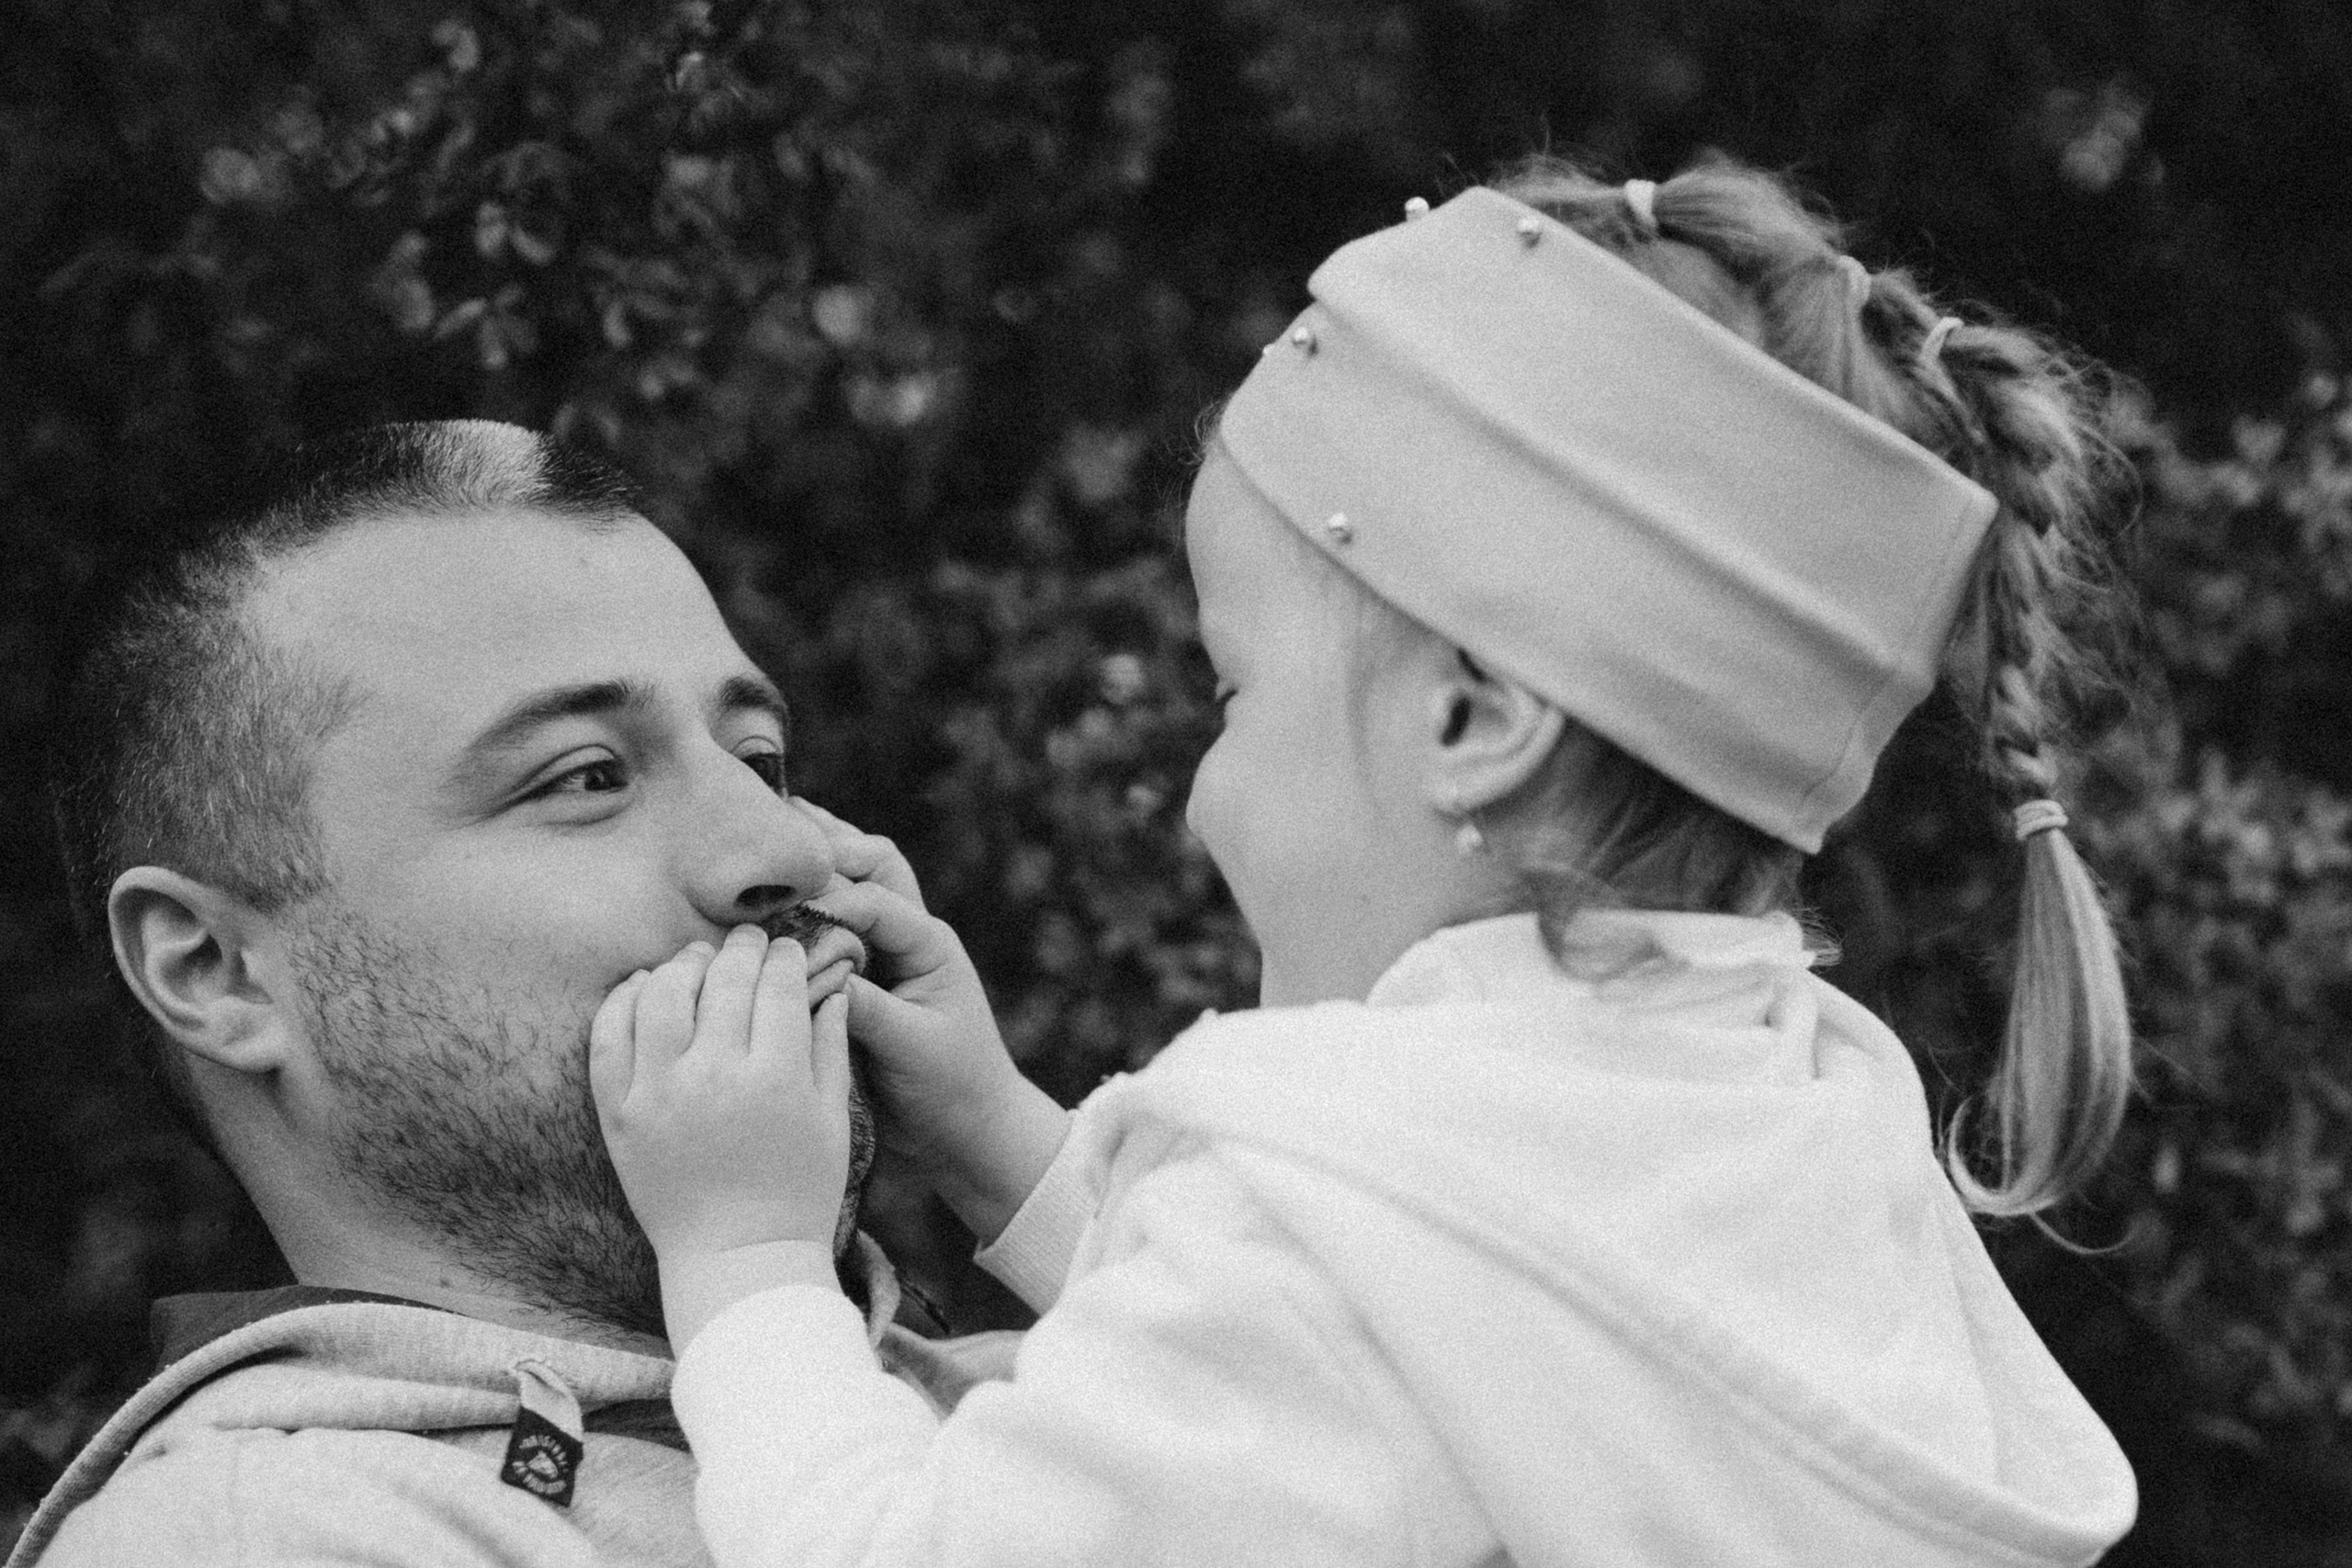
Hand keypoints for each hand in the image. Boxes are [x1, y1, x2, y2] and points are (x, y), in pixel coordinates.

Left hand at [591, 927, 850, 1341]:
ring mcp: (658, 1094)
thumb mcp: (832, 1120)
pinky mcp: (619, 1114)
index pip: (778, 986)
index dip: (785, 957)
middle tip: (748, 939)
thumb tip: (829, 987)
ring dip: (683, 965)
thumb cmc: (799, 1193)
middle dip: (741, 949)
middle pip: (723, 982)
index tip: (788, 947)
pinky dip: (624, 1001)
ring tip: (697, 958)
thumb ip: (829, 1048)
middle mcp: (713, 1078)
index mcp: (774, 1079)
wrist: (738, 1261)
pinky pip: (609, 1038)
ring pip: (662, 995)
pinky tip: (645, 986)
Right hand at [793, 800, 1069, 1241]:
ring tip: (761, 839)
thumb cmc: (952, 1089)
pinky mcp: (861, 977)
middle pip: (870, 865)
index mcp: (928, 944)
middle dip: (828, 843)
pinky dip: (802, 906)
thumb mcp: (911, 1048)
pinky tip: (760, 900)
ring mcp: (885, 954)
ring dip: (815, 865)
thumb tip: (813, 975)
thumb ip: (866, 1008)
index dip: (830, 896)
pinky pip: (829, 928)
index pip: (875, 899)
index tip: (785, 906)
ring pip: (851, 886)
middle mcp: (907, 937)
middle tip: (771, 825)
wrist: (967, 1133)